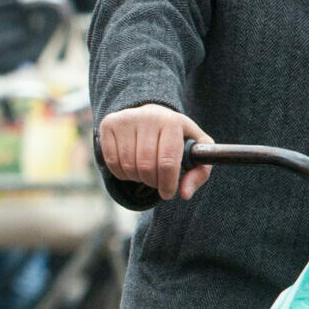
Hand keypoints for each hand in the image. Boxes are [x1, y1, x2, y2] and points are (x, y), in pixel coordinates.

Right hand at [98, 103, 212, 199]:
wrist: (152, 114)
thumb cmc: (176, 137)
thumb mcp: (195, 151)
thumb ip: (199, 173)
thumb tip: (184, 193)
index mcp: (172, 122)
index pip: (167, 162)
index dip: (168, 184)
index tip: (168, 193)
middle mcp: (148, 117)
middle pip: (146, 166)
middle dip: (152, 182)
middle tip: (156, 182)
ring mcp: (126, 119)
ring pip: (127, 166)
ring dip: (136, 178)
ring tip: (144, 173)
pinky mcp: (109, 124)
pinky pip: (111, 161)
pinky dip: (121, 173)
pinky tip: (130, 168)